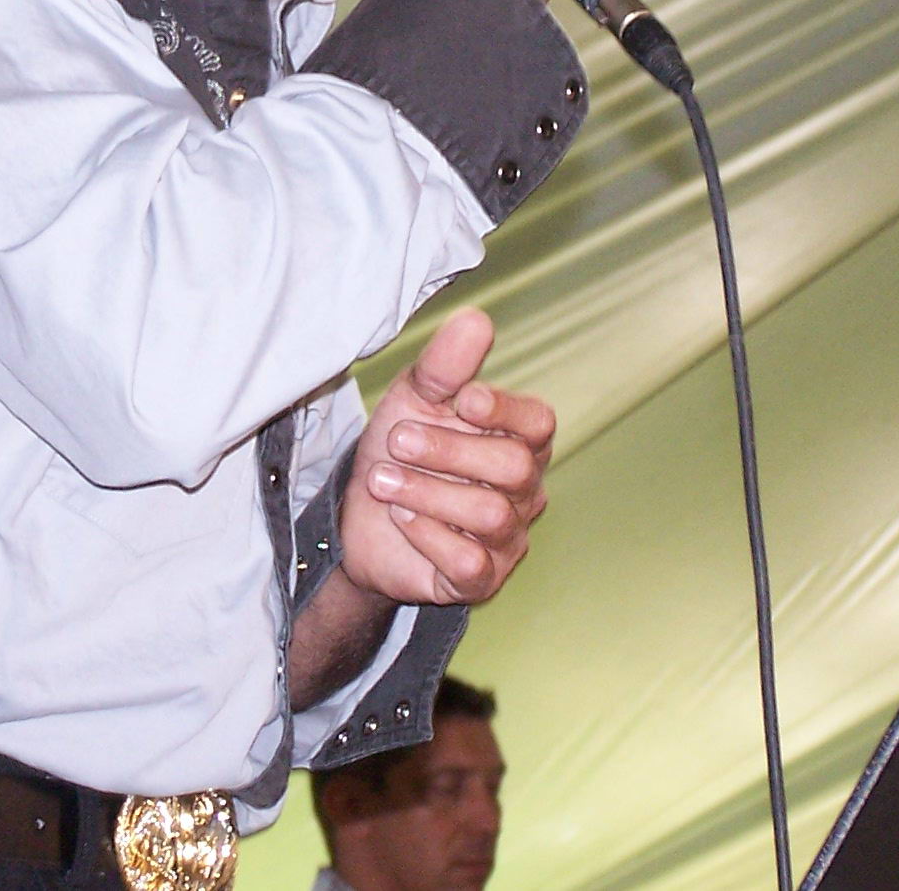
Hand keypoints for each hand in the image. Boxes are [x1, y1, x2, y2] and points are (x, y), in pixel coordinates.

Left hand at [339, 309, 554, 605]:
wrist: (359, 518)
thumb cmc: (400, 452)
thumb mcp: (414, 399)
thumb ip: (446, 365)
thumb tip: (477, 318)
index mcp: (517, 439)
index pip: (539, 423)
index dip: (505, 410)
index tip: (461, 400)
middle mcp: (523, 489)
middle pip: (514, 467)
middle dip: (449, 451)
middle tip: (395, 440)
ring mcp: (507, 537)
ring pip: (491, 514)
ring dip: (427, 492)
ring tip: (382, 482)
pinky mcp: (482, 579)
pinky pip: (471, 561)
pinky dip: (430, 536)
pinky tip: (401, 518)